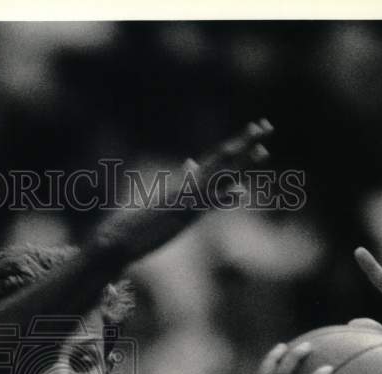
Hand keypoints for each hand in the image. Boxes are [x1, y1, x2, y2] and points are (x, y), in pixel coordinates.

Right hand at [92, 119, 273, 259]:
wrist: (117, 238)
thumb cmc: (131, 224)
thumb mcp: (157, 202)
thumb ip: (176, 184)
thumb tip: (190, 165)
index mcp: (181, 184)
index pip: (212, 162)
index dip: (233, 149)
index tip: (250, 135)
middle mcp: (185, 187)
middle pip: (220, 160)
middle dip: (244, 143)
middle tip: (264, 126)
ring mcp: (184, 200)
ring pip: (218, 177)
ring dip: (242, 163)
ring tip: (264, 148)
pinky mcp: (180, 217)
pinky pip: (206, 205)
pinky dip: (223, 198)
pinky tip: (241, 192)